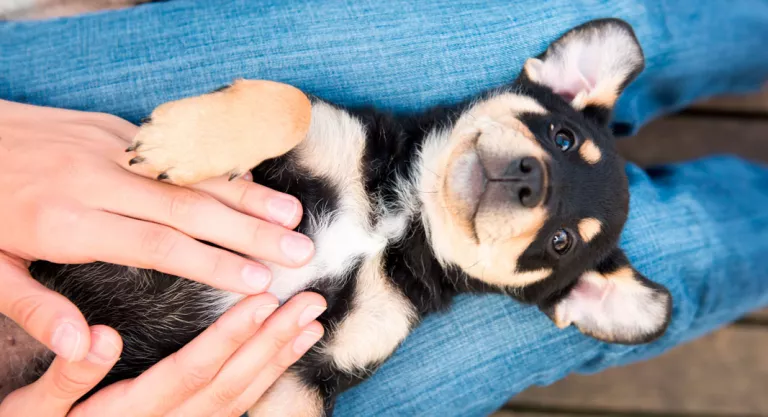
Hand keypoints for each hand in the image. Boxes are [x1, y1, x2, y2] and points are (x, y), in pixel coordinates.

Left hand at [0, 100, 314, 360]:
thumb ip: (34, 308)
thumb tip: (82, 347)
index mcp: (68, 223)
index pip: (157, 247)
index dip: (213, 264)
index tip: (259, 281)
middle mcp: (99, 182)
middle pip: (189, 209)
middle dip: (251, 231)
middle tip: (299, 250)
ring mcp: (110, 150)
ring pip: (191, 175)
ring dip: (247, 194)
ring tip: (292, 214)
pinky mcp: (114, 131)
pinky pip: (177, 151)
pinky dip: (218, 165)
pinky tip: (253, 178)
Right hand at [0, 292, 326, 416]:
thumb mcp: (35, 409)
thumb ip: (69, 377)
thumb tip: (99, 338)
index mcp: (134, 411)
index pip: (193, 369)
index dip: (230, 335)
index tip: (263, 300)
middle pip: (232, 379)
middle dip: (274, 339)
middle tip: (310, 303)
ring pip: (243, 394)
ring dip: (280, 358)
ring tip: (311, 325)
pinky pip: (238, 405)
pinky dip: (268, 378)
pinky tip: (285, 354)